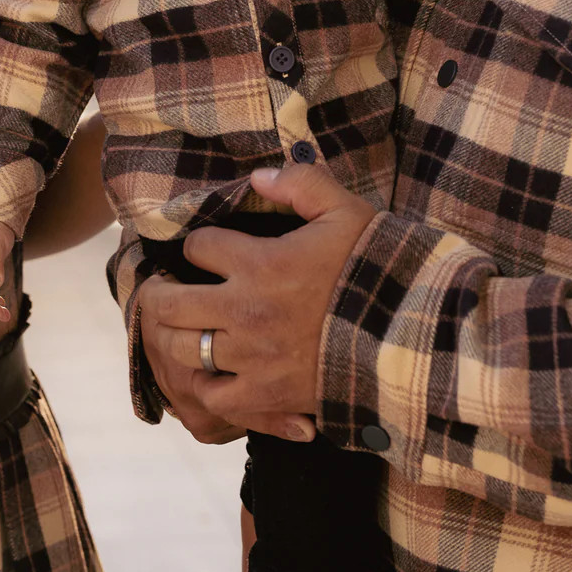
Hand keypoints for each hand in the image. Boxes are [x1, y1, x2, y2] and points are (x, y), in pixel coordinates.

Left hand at [138, 163, 376, 438]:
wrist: (409, 339)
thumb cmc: (378, 272)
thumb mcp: (347, 213)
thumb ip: (301, 184)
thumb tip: (258, 176)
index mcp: (261, 263)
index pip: (198, 246)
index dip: (199, 243)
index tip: (206, 249)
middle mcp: (245, 311)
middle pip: (170, 302)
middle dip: (161, 291)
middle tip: (163, 286)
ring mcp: (251, 358)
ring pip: (182, 348)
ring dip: (176, 335)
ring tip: (179, 327)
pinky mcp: (264, 396)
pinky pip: (212, 395)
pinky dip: (205, 384)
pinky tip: (211, 371)